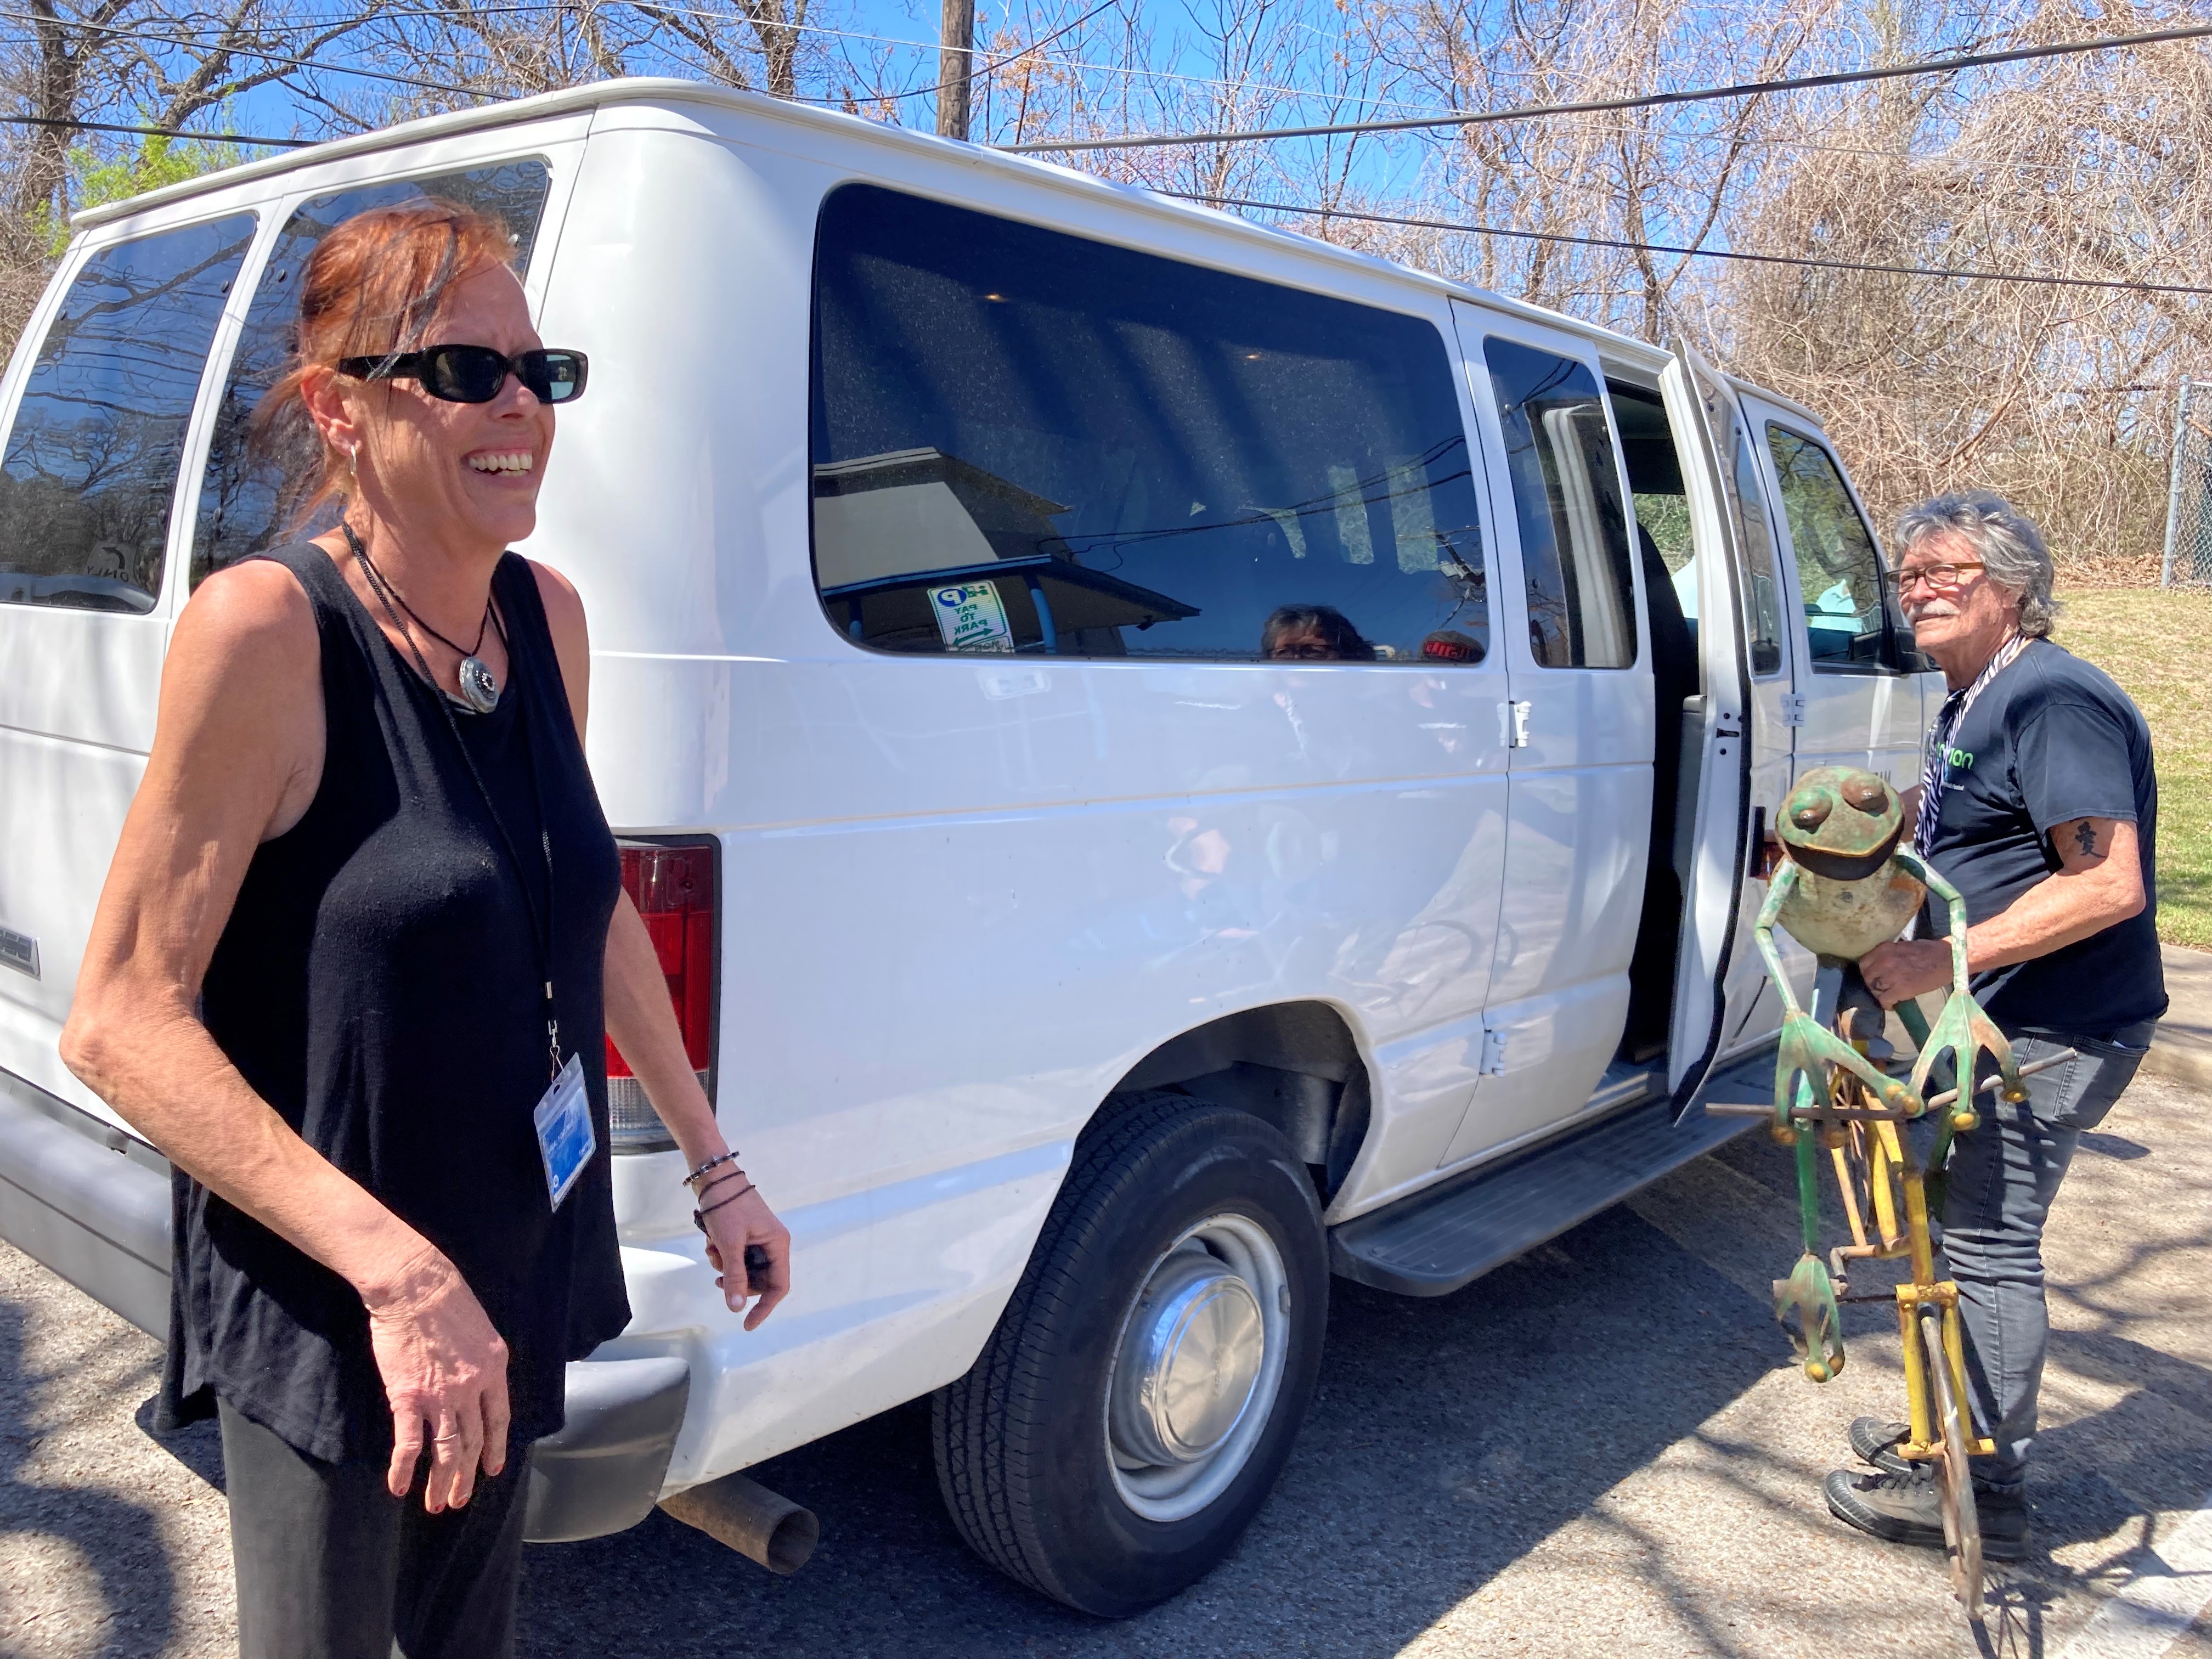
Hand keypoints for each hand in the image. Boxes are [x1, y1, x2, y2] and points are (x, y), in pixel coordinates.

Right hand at [362, 1246, 511, 1510]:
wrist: (415, 1287)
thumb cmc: (446, 1298)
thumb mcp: (479, 1329)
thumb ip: (480, 1360)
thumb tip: (476, 1381)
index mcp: (494, 1368)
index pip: (498, 1418)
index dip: (495, 1447)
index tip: (491, 1469)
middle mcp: (472, 1387)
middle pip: (471, 1441)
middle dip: (465, 1475)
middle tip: (458, 1500)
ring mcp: (441, 1396)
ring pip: (445, 1450)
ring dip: (440, 1481)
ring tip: (436, 1505)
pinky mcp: (408, 1398)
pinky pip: (408, 1443)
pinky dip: (403, 1469)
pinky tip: (398, 1488)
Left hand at [699, 1178, 790, 1330]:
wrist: (714, 1177)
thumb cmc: (727, 1208)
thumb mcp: (730, 1244)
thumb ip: (735, 1276)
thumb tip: (737, 1308)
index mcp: (778, 1244)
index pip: (779, 1286)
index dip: (765, 1308)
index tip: (747, 1324)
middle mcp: (772, 1244)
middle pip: (759, 1280)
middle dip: (738, 1282)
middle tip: (718, 1279)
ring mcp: (758, 1240)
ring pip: (744, 1270)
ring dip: (726, 1267)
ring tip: (712, 1251)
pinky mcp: (744, 1235)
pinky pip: (736, 1257)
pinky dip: (722, 1255)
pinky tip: (711, 1242)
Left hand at [1858, 939, 1951, 1007]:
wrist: (1949, 959)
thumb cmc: (1929, 951)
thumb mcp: (1903, 946)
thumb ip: (1890, 954)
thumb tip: (1880, 963)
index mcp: (1885, 949)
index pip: (1864, 963)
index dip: (1868, 972)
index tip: (1874, 977)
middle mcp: (1885, 961)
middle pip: (1867, 977)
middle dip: (1873, 984)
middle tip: (1882, 989)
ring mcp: (1892, 975)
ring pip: (1874, 990)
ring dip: (1880, 995)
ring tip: (1889, 997)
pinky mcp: (1901, 989)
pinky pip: (1885, 1000)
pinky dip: (1888, 1005)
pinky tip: (1894, 1005)